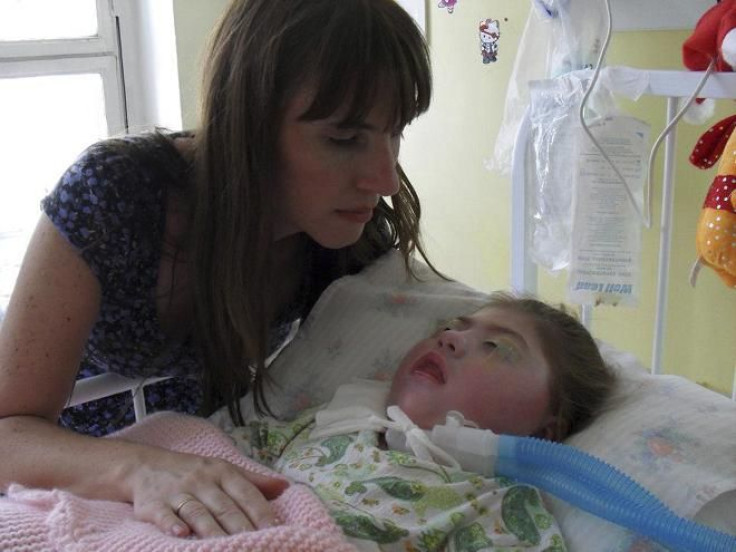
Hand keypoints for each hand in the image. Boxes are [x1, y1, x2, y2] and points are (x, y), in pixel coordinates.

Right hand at [129, 450, 288, 537]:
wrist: (145, 465)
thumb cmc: (193, 471)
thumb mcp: (223, 469)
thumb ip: (253, 481)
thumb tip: (285, 486)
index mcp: (222, 472)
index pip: (246, 493)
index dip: (261, 511)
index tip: (275, 529)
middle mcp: (202, 481)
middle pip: (225, 507)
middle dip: (242, 527)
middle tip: (258, 544)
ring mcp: (178, 492)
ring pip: (198, 513)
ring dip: (213, 530)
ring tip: (228, 547)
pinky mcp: (154, 504)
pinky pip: (164, 515)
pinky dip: (171, 524)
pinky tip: (181, 534)